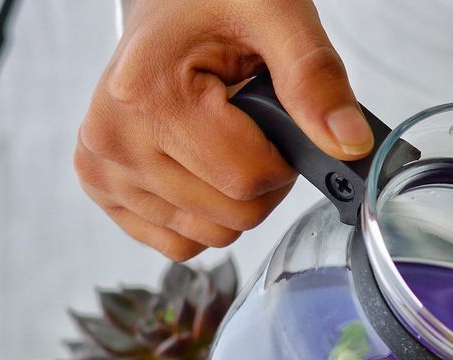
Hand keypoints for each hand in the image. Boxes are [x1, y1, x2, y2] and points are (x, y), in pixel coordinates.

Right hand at [76, 0, 372, 259]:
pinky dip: (205, 216)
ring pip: (210, 236)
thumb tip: (349, 144)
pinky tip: (202, 168)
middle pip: (232, 216)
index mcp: (146, 96)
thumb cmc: (214, 2)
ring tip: (225, 140)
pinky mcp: (104, 187)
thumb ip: (315, 78)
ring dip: (236, 200)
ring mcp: (103, 168)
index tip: (275, 122)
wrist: (171, 1)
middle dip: (263, 182)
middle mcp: (112, 138)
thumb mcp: (277, 16)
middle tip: (254, 129)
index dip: (283, 159)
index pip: (248, 180)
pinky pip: (178, 243)